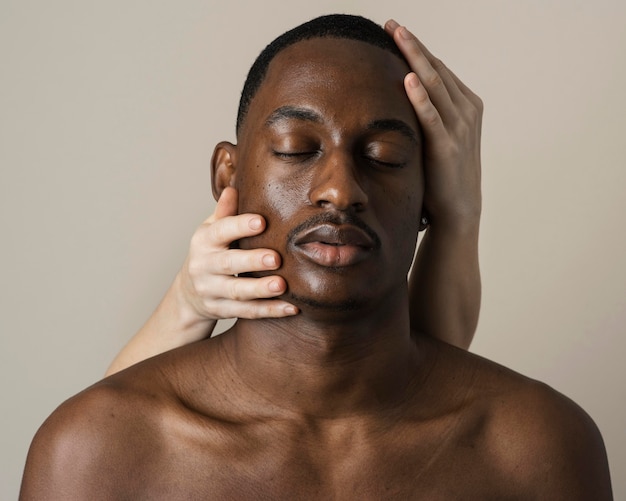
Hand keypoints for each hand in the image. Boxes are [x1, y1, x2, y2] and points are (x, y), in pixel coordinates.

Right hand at [176, 186, 297, 324]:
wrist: (188, 294)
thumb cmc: (210, 254)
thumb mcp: (211, 231)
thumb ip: (224, 213)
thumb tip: (234, 188)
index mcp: (204, 241)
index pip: (221, 232)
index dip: (239, 226)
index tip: (261, 222)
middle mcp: (204, 266)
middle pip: (229, 263)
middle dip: (252, 261)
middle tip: (276, 258)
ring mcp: (211, 290)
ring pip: (237, 291)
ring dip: (260, 290)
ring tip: (282, 285)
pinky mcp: (221, 310)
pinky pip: (247, 312)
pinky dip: (269, 311)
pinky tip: (291, 308)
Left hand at [385, 20, 481, 232]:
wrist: (458, 210)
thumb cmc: (443, 174)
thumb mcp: (440, 135)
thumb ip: (428, 113)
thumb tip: (401, 93)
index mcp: (467, 105)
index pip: (438, 68)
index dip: (417, 48)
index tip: (395, 31)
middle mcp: (467, 111)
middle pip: (436, 68)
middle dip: (413, 45)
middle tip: (391, 24)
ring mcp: (460, 127)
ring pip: (435, 84)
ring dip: (415, 58)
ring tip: (397, 35)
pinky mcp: (447, 146)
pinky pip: (432, 116)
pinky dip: (420, 96)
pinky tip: (407, 78)